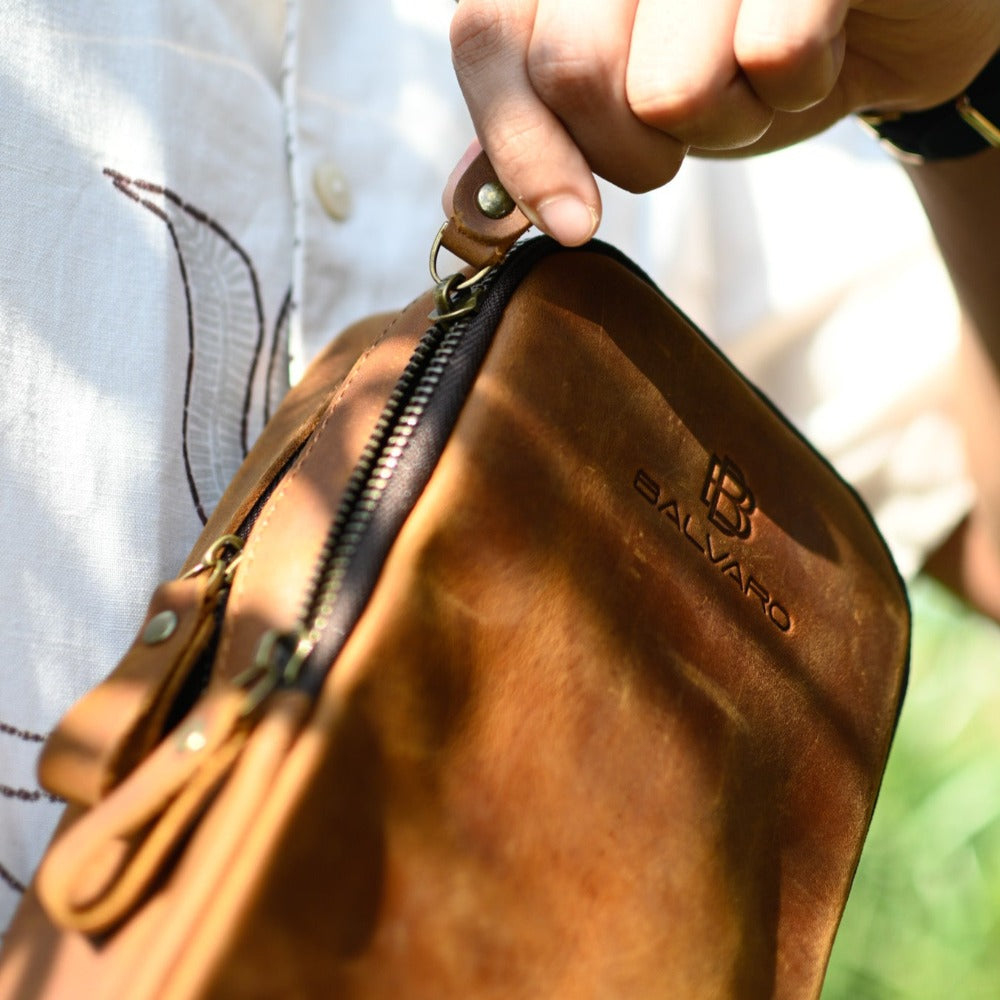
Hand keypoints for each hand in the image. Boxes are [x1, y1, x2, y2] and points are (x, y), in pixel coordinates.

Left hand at [450, 0, 999, 243]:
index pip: (489, 37)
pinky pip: (773, 55)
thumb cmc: (733, 53)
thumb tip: (470, 213)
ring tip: (753, 74)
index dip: (518, 143)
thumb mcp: (621, 97)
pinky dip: (797, 89)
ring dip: (724, 122)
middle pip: (572, 73)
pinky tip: (813, 51)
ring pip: (671, 86)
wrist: (873, 16)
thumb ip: (538, 133)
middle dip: (635, 150)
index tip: (568, 224)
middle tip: (685, 128)